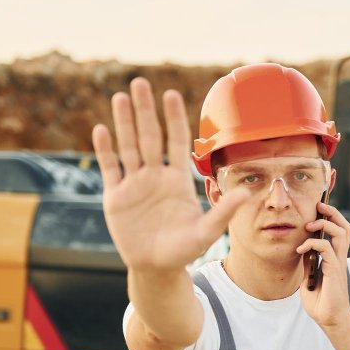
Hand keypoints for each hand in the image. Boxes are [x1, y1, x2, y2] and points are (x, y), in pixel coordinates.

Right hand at [93, 77, 251, 271]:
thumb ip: (223, 212)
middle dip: (145, 110)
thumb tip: (248, 193)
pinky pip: (110, 168)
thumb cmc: (183, 250)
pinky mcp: (115, 197)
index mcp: (177, 179)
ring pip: (128, 146)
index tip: (171, 94)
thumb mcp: (206, 231)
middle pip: (148, 136)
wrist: (155, 268)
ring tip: (120, 97)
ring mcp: (134, 184)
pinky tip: (101, 129)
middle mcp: (155, 176)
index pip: (176, 141)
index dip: (174, 118)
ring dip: (124, 122)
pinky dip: (105, 150)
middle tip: (140, 82)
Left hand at [296, 203, 349, 328]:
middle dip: (332, 212)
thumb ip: (309, 263)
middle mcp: (340, 258)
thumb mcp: (309, 279)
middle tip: (319, 205)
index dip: (331, 217)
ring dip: (325, 223)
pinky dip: (312, 244)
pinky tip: (301, 249)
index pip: (338, 231)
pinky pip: (326, 248)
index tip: (318, 209)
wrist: (330, 320)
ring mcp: (339, 263)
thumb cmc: (321, 303)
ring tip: (309, 225)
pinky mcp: (335, 270)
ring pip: (341, 232)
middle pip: (344, 226)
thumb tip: (303, 249)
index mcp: (335, 259)